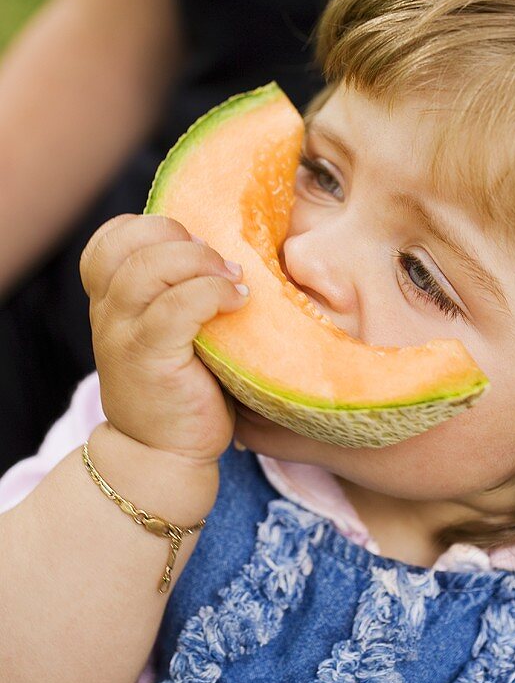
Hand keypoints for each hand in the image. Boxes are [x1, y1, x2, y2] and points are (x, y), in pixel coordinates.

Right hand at [80, 213, 248, 467]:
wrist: (162, 456)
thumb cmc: (182, 391)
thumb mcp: (172, 334)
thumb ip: (179, 294)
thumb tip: (230, 251)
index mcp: (111, 301)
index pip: (113, 237)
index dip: (155, 227)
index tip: (194, 249)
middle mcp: (109, 312)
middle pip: (131, 241)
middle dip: (183, 238)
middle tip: (221, 264)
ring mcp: (123, 335)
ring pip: (150, 267)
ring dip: (202, 264)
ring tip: (234, 280)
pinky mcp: (149, 358)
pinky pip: (176, 307)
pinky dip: (213, 293)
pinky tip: (238, 302)